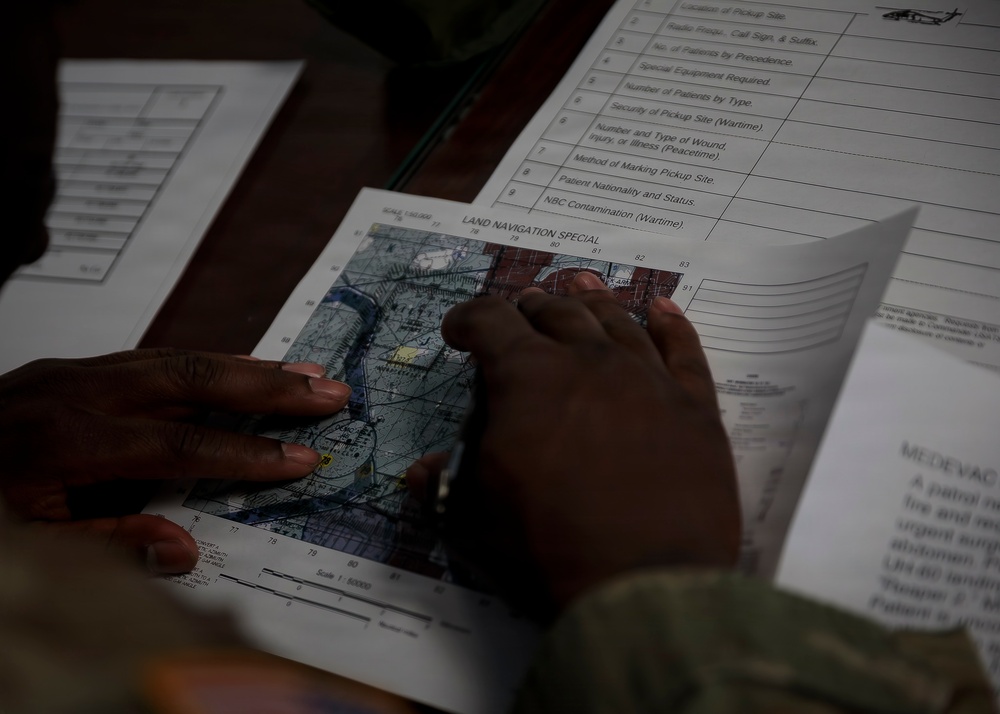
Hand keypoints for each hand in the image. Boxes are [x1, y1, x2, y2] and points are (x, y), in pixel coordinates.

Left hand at [0, 348, 349, 571]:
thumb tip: (185, 551)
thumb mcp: (29, 544)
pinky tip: (243, 368)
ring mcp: (75, 371)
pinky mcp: (72, 367)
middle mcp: (79, 392)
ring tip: (305, 373)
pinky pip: (155, 357)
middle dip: (270, 388)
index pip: (182, 444)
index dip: (248, 453)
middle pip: (194, 380)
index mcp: (67, 441)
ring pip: (180, 357)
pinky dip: (207, 362)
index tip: (304, 461)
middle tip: (330, 392)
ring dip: (249, 367)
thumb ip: (107, 545)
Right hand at [408, 272, 738, 614]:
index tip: (458, 331)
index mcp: (529, 377)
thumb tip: (420, 472)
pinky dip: (672, 325)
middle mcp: (589, 361)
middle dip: (529, 308)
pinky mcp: (695, 406)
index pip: (490, 322)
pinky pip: (684, 350)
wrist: (643, 581)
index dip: (468, 319)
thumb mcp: (479, 515)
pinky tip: (663, 309)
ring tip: (581, 284)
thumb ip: (448, 481)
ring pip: (617, 321)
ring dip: (593, 300)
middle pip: (555, 312)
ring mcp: (648, 378)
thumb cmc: (549, 545)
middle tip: (520, 311)